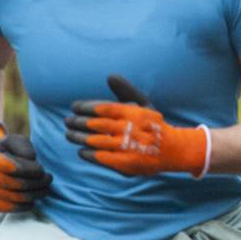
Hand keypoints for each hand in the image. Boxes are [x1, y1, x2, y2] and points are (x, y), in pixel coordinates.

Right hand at [0, 118, 52, 212]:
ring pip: (11, 197)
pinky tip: (33, 201)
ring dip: (33, 195)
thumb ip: (24, 148)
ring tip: (46, 189)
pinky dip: (22, 207)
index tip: (41, 168)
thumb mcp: (18, 141)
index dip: (28, 169)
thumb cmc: (10, 148)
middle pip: (12, 183)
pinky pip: (5, 208)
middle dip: (35, 183)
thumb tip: (30, 160)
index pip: (9, 166)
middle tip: (49, 179)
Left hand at [66, 75, 207, 176]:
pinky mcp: (125, 164)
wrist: (172, 150)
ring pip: (95, 141)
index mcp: (132, 113)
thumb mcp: (143, 104)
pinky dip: (88, 153)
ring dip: (78, 137)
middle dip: (78, 122)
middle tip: (67, 121)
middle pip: (96, 124)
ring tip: (69, 134)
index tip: (74, 107)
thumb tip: (110, 76)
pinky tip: (81, 150)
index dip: (85, 107)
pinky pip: (100, 158)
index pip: (102, 107)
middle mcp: (129, 129)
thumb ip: (126, 90)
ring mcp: (127, 148)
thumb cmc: (152, 125)